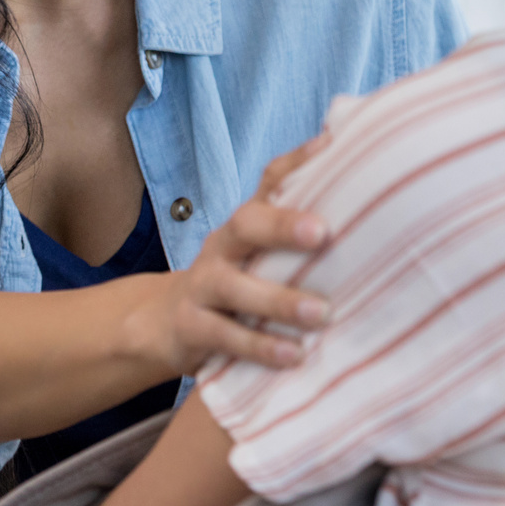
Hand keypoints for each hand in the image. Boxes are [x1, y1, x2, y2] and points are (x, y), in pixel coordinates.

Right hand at [137, 134, 333, 374]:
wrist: (164, 322)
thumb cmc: (232, 279)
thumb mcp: (257, 248)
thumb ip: (294, 217)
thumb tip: (340, 150)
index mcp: (245, 224)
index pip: (270, 181)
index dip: (298, 163)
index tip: (332, 148)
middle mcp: (222, 247)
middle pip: (245, 224)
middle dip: (282, 226)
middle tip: (322, 233)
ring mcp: (202, 286)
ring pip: (233, 287)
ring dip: (278, 300)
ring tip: (321, 314)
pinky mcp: (192, 328)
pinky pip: (225, 336)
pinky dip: (260, 346)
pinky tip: (293, 356)